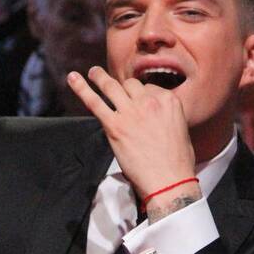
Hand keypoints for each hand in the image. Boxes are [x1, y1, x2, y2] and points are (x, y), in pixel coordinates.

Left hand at [67, 66, 198, 210]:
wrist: (169, 180)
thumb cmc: (177, 161)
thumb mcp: (180, 128)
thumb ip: (165, 115)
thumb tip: (153, 115)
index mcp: (168, 100)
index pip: (149, 87)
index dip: (140, 93)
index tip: (136, 99)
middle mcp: (149, 101)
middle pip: (130, 84)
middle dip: (122, 86)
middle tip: (110, 83)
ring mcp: (130, 112)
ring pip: (111, 86)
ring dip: (99, 77)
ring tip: (93, 72)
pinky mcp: (114, 126)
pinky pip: (94, 102)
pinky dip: (81, 89)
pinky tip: (73, 79)